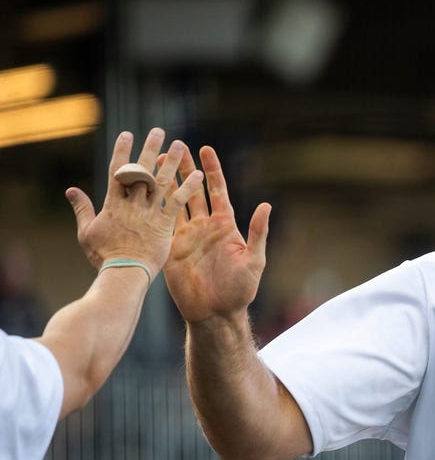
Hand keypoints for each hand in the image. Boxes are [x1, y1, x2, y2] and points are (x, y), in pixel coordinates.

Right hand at [65, 128, 203, 274]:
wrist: (122, 275)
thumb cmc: (103, 256)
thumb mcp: (87, 231)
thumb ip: (81, 209)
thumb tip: (71, 190)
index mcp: (112, 204)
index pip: (117, 171)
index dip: (122, 151)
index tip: (127, 134)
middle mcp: (131, 204)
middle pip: (141, 171)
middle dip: (149, 149)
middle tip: (158, 130)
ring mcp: (148, 214)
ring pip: (160, 182)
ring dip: (171, 162)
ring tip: (180, 144)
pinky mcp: (164, 225)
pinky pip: (177, 203)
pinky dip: (187, 188)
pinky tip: (198, 174)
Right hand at [163, 144, 271, 323]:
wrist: (216, 314)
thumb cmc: (240, 290)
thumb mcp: (254, 261)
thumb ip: (257, 233)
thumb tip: (266, 205)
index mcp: (225, 225)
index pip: (217, 191)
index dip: (211, 170)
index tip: (205, 149)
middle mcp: (204, 227)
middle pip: (193, 190)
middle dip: (184, 168)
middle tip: (174, 146)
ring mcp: (186, 236)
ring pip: (174, 203)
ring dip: (165, 183)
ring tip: (154, 162)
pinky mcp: (170, 248)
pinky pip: (161, 224)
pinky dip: (153, 207)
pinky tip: (142, 191)